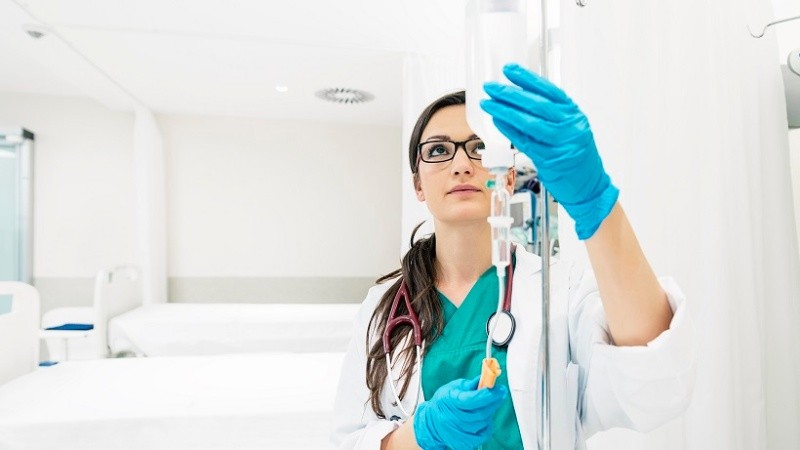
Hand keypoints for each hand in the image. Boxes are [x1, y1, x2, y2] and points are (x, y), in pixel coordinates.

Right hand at [413, 376, 507, 449]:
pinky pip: (483, 434)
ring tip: (486, 406)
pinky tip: (483, 419)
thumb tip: (486, 379)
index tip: (499, 389)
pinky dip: (487, 426)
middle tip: (500, 394)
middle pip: (481, 413)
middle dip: (494, 402)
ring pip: (484, 423)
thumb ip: (471, 384)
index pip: (472, 400)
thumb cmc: (444, 402)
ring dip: (489, 413)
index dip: (488, 395)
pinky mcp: (463, 443)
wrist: (432, 422)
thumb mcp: (453, 387)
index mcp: (451, 401)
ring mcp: (458, 432)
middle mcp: (453, 418)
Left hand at [480, 63, 618, 239]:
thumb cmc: (576, 157)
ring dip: (505, 111)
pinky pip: (526, 142)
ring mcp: (562, 143)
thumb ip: (551, 115)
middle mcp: (570, 126)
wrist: (590, 186)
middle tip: (491, 87)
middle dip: (510, 94)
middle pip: (537, 105)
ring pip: (529, 123)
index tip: (509, 70)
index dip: (528, 79)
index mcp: (574, 114)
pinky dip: (510, 131)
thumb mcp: (570, 130)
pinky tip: (498, 121)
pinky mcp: (551, 160)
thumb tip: (520, 99)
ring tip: (488, 103)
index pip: (549, 91)